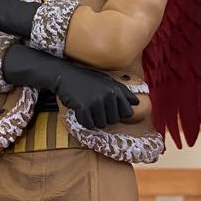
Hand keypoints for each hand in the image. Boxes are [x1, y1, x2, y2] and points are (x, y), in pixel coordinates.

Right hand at [1, 43, 138, 129]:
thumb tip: (136, 102)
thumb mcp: (106, 81)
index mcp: (116, 89)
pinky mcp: (83, 107)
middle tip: (94, 107)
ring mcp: (96, 101)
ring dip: (93, 120)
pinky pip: (88, 124)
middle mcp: (108, 95)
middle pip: (114, 121)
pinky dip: (84, 121)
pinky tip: (80, 112)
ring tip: (87, 108)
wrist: (64, 76)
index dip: (118, 114)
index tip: (108, 109)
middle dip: (105, 118)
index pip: (127, 113)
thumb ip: (122, 92)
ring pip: (101, 124)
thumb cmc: (86, 79)